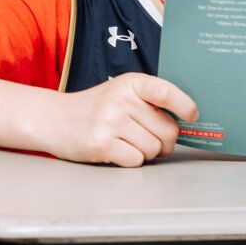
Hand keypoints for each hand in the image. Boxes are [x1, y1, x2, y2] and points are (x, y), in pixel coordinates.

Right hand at [40, 73, 197, 166]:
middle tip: (148, 138)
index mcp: (130, 83)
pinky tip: (115, 150)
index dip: (185, 106)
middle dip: (164, 142)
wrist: (53, 119)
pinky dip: (130, 160)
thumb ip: (150, 103)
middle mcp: (120, 99)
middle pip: (168, 131)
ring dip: (146, 152)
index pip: (167, 92)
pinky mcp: (101, 144)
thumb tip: (187, 124)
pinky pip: (136, 161)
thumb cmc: (95, 109)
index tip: (192, 116)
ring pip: (154, 149)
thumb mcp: (121, 93)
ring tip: (126, 142)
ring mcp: (110, 121)